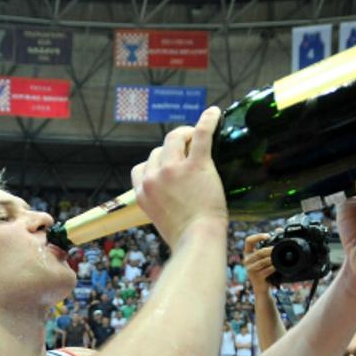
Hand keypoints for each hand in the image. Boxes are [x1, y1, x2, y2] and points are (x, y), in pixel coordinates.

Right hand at [131, 106, 226, 246]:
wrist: (197, 241)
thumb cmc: (185, 238)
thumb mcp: (161, 222)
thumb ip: (160, 206)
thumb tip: (171, 203)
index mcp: (141, 194)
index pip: (141, 168)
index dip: (155, 164)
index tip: (168, 167)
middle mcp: (153, 179)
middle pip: (158, 151)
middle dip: (172, 149)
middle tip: (189, 151)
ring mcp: (172, 170)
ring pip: (175, 138)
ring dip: (186, 134)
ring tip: (197, 137)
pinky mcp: (196, 165)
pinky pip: (201, 135)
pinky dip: (208, 121)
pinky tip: (214, 113)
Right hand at [243, 233, 275, 292]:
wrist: (262, 286)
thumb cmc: (265, 268)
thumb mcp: (265, 256)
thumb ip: (269, 244)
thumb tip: (279, 229)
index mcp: (248, 253)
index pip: (248, 241)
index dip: (258, 237)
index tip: (268, 236)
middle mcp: (247, 260)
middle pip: (259, 252)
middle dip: (270, 250)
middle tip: (278, 249)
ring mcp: (250, 270)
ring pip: (262, 262)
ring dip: (272, 259)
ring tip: (279, 258)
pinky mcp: (256, 278)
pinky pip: (266, 271)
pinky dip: (273, 268)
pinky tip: (278, 267)